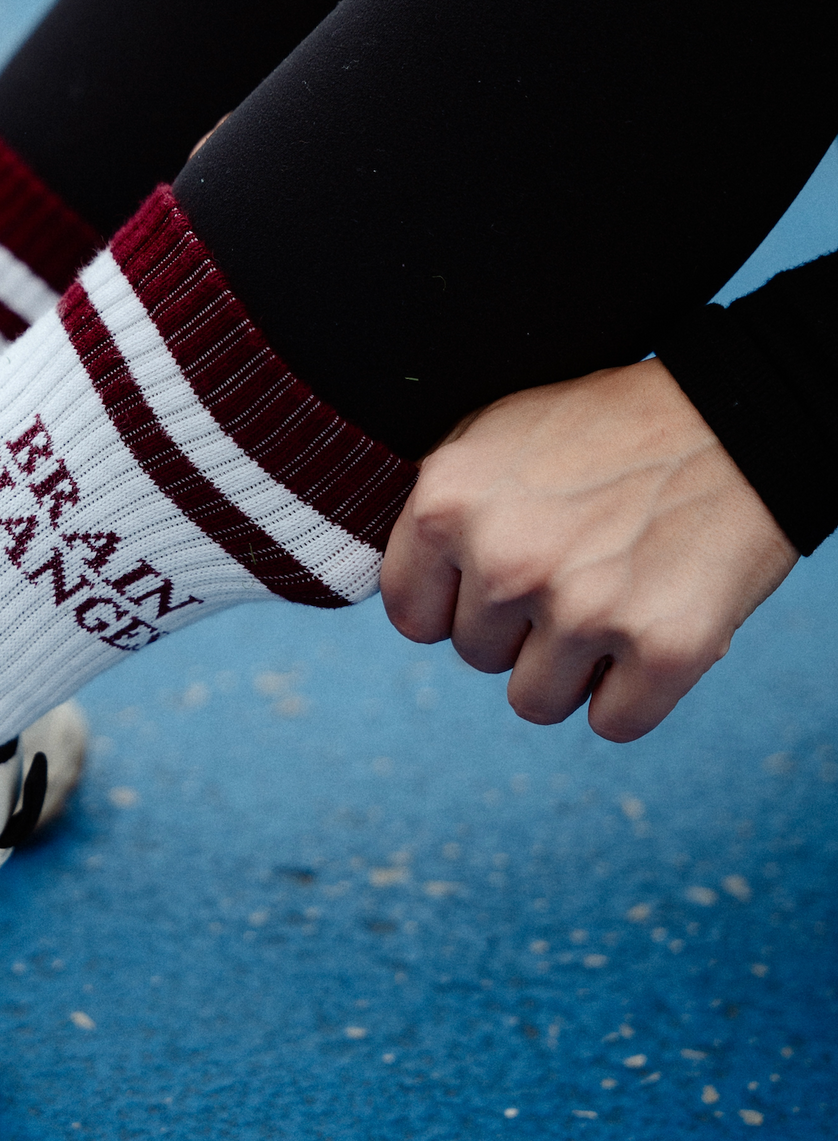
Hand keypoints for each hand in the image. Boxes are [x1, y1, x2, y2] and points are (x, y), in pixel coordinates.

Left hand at [380, 359, 797, 740]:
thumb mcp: (488, 440)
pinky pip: (613, 723)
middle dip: (518, 629)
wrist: (735, 417)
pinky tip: (648, 633)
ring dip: (570, 668)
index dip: (453, 608)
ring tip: (607, 601)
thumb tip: (405, 593)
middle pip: (476, 657)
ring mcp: (584, 608)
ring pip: (534, 702)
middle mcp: (504, 560)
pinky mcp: (665, 649)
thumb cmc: (602, 429)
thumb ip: (435, 516)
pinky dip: (632, 695)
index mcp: (444, 504)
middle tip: (573, 571)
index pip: (411, 617)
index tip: (491, 588)